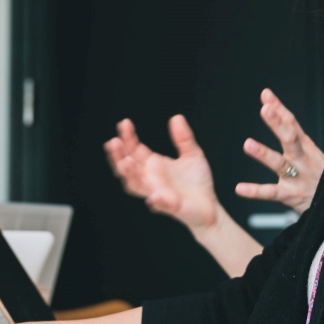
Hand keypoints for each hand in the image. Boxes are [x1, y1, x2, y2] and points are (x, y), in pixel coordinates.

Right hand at [104, 116, 219, 231]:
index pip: (134, 150)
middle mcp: (151, 179)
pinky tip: (155, 195)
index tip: (124, 123)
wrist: (209, 206)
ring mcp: (158, 192)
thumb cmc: (197, 182)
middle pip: (127, 167)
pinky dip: (156, 200)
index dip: (127, 137)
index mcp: (154, 165)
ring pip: (135, 185)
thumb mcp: (192, 154)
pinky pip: (160, 204)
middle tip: (114, 142)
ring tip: (126, 162)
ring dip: (129, 175)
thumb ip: (183, 138)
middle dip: (118, 155)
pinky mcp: (171, 206)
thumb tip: (176, 117)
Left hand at [235, 89, 323, 213]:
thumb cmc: (318, 174)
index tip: (266, 95)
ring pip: (280, 164)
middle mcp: (302, 159)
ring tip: (248, 144)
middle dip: (278, 123)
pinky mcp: (291, 195)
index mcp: (306, 146)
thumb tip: (271, 103)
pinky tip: (240, 188)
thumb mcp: (308, 148)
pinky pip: (271, 193)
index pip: (291, 123)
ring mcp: (297, 177)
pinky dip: (255, 191)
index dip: (279, 108)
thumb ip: (289, 127)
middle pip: (290, 138)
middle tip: (265, 110)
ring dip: (264, 154)